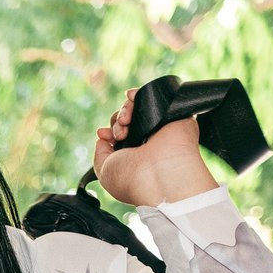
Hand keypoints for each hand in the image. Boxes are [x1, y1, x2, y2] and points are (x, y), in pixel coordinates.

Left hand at [94, 88, 216, 206]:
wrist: (161, 175)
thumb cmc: (133, 179)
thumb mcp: (105, 172)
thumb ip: (100, 154)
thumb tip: (102, 138)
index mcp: (135, 155)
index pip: (120, 135)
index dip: (109, 131)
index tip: (103, 134)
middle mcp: (149, 141)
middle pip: (127, 119)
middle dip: (117, 121)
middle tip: (120, 134)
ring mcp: (161, 127)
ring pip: (138, 107)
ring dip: (125, 111)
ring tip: (126, 123)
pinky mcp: (173, 114)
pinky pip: (154, 96)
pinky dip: (138, 93)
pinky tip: (130, 97)